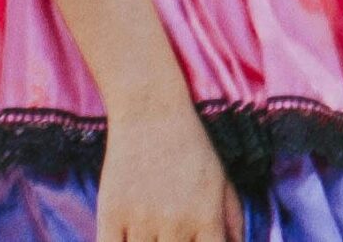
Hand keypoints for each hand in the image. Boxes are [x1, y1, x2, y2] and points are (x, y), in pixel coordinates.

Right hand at [99, 100, 240, 241]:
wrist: (152, 113)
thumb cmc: (192, 148)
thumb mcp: (221, 180)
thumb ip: (232, 220)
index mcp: (206, 216)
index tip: (198, 240)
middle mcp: (176, 223)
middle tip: (174, 233)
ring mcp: (141, 221)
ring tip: (155, 231)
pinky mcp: (110, 216)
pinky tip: (130, 237)